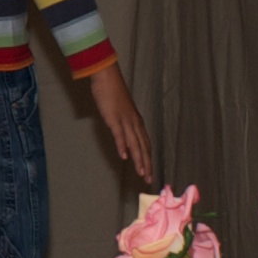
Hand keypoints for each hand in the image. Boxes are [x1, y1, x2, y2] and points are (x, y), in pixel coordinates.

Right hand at [86, 62, 156, 185]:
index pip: (145, 144)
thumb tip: (123, 134)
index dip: (148, 159)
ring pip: (135, 144)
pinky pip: (120, 135)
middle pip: (143, 147)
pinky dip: (122, 146)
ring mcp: (125, 121)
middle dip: (147, 164)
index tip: (149, 172)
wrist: (107, 77)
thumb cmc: (113, 92)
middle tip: (149, 179)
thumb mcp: (121, 111)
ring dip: (139, 160)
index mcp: (137, 122)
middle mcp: (134, 123)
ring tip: (141, 173)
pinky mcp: (114, 119)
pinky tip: (124, 157)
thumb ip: (124, 123)